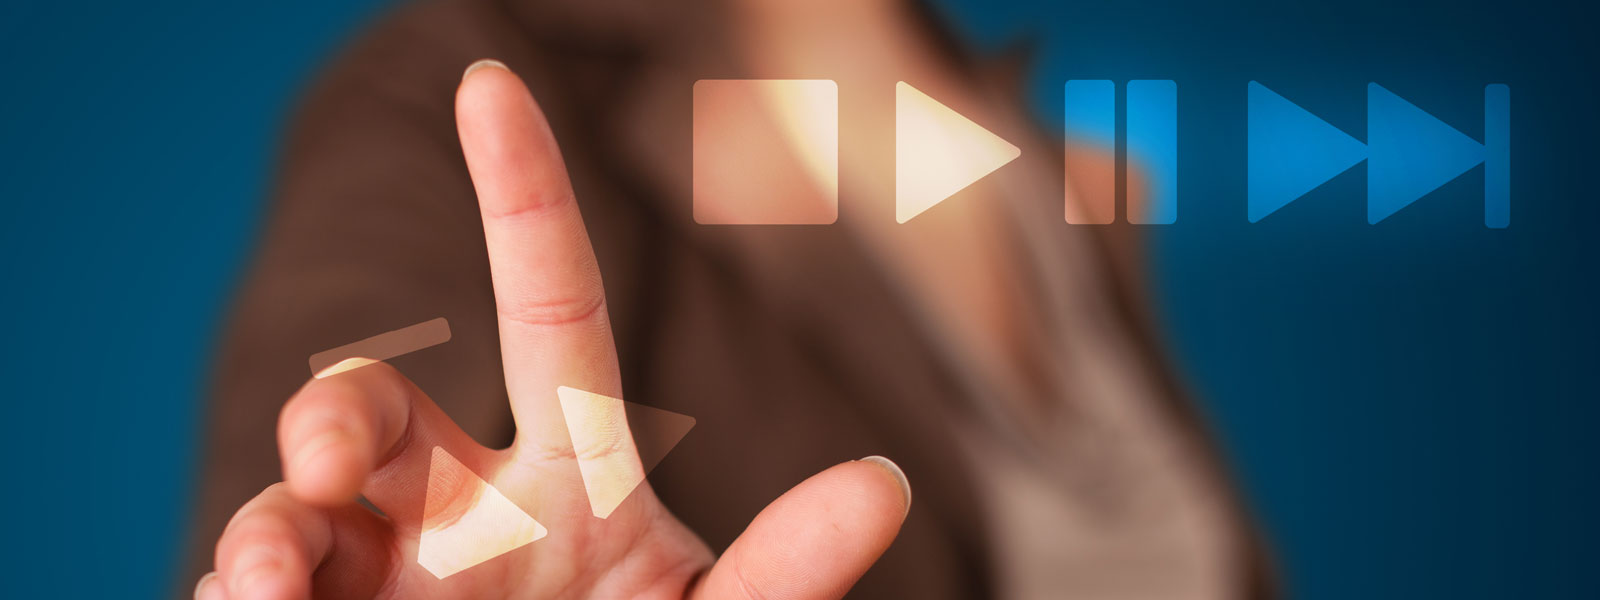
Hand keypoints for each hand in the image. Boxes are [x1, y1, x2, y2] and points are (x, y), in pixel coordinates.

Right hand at [195, 60, 910, 599]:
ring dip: (267, 529)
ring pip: (295, 505)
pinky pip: (251, 591)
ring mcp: (381, 572)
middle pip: (379, 404)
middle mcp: (462, 504)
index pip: (550, 309)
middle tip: (331, 461)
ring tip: (267, 584)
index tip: (489, 80)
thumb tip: (885, 485)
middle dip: (336, 411)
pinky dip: (240, 596)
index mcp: (571, 471)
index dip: (525, 197)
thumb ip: (783, 570)